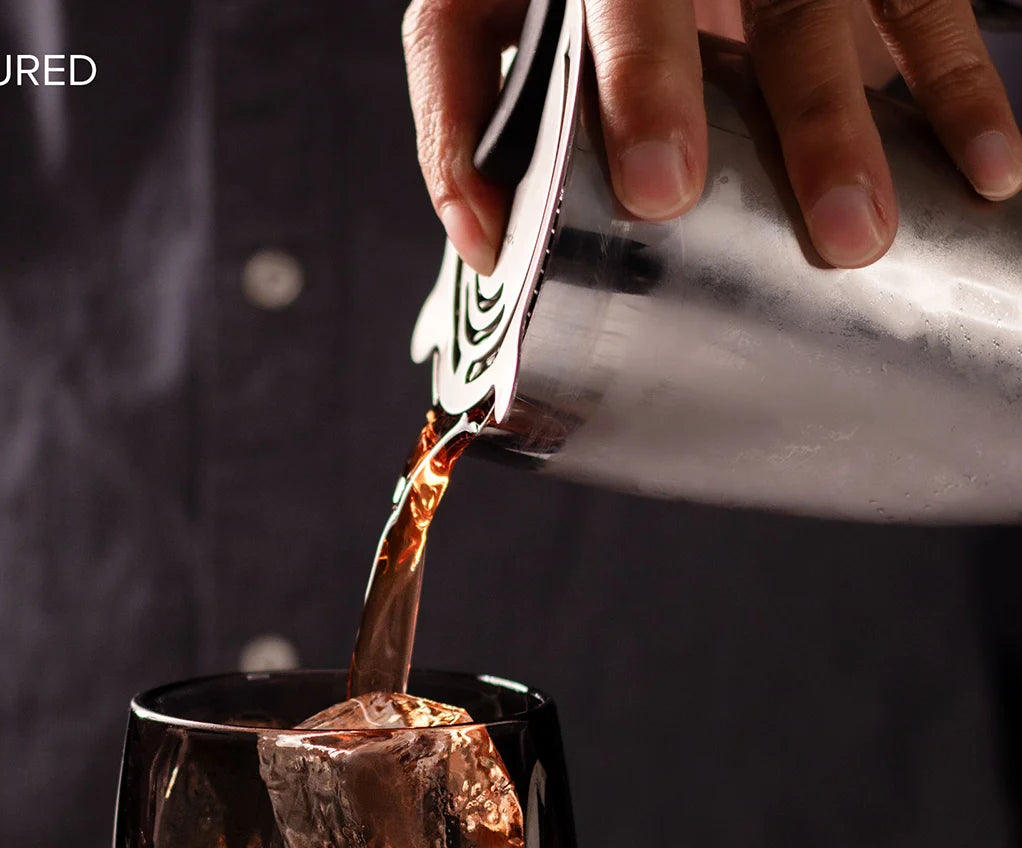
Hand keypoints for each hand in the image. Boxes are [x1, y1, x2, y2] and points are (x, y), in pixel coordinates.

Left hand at [403, 0, 1021, 271]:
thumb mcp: (470, 15)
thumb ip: (459, 115)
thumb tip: (482, 244)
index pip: (627, 0)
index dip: (645, 83)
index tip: (661, 190)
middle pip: (771, 9)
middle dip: (792, 115)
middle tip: (819, 228)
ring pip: (845, 12)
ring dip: (866, 127)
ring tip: (869, 237)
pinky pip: (929, 9)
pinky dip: (958, 91)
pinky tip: (987, 171)